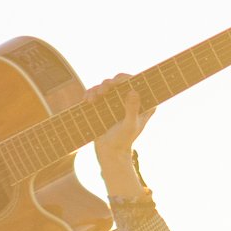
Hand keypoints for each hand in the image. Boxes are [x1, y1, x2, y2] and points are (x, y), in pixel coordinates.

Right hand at [91, 72, 149, 198]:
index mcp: (143, 103)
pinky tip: (87, 100)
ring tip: (92, 99)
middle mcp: (130, 98)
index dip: (126, 78)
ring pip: (107, 85)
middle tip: (103, 90)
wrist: (110, 152)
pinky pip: (96, 92)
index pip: (137, 83)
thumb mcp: (130, 125)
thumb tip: (133, 91)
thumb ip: (132, 109)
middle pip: (120, 81)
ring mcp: (116, 100)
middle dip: (110, 83)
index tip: (116, 82)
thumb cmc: (123, 141)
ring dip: (98, 88)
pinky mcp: (104, 104)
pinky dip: (90, 94)